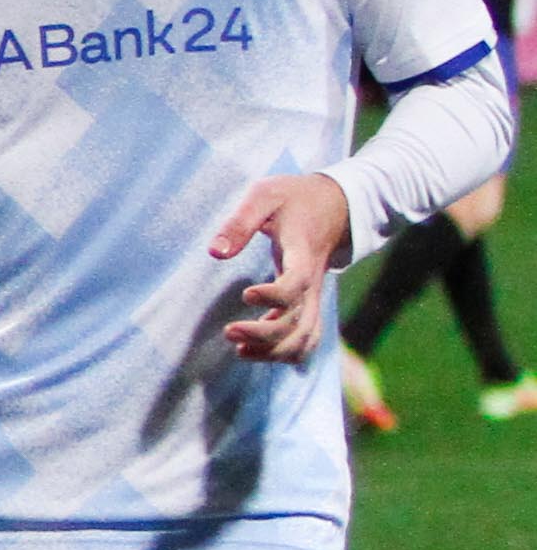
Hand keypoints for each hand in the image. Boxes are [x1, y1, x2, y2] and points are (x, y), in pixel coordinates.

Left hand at [209, 171, 352, 362]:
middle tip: (230, 332)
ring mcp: (313, 294)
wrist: (334, 203)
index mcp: (303, 253)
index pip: (296, 283)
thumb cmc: (293, 198)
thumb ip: (240, 222)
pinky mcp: (308, 301)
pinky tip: (255, 354)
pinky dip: (287, 353)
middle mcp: (312, 280)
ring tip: (239, 351)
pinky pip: (307, 337)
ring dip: (274, 350)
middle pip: (299, 320)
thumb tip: (215, 252)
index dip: (275, 295)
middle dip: (265, 333)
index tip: (246, 294)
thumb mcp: (265, 195)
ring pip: (304, 336)